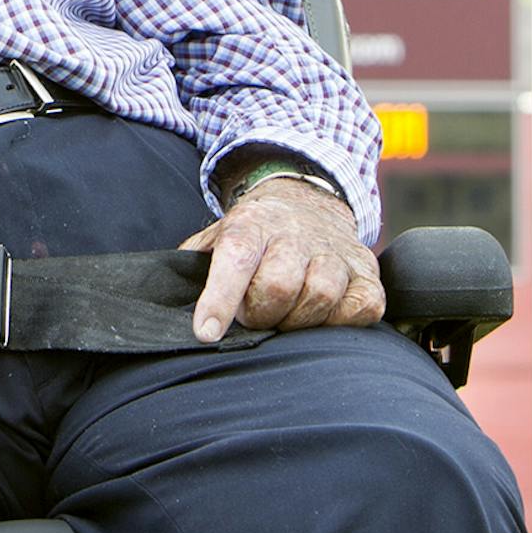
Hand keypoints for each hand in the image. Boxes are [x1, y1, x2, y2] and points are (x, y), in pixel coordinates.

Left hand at [180, 178, 384, 342]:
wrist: (307, 199)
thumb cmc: (253, 236)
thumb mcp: (216, 238)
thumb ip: (194, 269)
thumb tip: (165, 309)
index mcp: (251, 225)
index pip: (235, 258)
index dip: (219, 298)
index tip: (206, 333)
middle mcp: (295, 233)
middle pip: (279, 284)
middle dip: (261, 314)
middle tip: (255, 316)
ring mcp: (335, 251)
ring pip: (321, 296)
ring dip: (299, 321)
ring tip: (287, 315)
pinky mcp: (366, 270)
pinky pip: (363, 306)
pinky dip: (344, 321)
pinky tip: (325, 317)